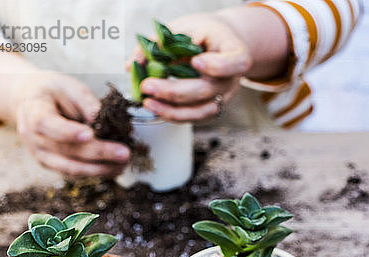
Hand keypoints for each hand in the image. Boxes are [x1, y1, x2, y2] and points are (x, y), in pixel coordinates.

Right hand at [13, 72, 129, 176]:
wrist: (29, 103)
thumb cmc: (52, 92)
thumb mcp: (68, 86)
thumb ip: (86, 102)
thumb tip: (106, 122)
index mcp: (34, 113)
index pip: (49, 125)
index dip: (69, 132)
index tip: (90, 135)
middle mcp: (34, 139)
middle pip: (67, 150)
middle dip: (98, 153)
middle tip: (124, 153)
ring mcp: (41, 156)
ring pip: (71, 168)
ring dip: (100, 169)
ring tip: (123, 164)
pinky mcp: (52, 165)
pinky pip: (74, 172)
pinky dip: (95, 172)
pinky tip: (113, 169)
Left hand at [129, 13, 252, 121]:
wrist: (221, 45)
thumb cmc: (204, 33)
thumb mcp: (186, 27)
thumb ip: (160, 42)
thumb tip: (133, 63)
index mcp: (234, 51)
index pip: (236, 62)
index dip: (217, 66)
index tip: (196, 61)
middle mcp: (232, 78)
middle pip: (206, 90)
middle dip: (174, 91)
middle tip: (147, 86)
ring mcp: (223, 97)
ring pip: (200, 111)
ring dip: (171, 110)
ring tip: (147, 102)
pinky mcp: (211, 108)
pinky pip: (193, 117)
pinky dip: (172, 114)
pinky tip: (155, 107)